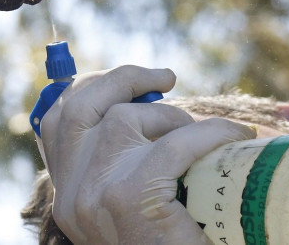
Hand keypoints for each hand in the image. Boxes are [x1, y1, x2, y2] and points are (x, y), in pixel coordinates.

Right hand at [39, 66, 254, 243]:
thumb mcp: (126, 213)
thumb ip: (118, 167)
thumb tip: (141, 106)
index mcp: (66, 196)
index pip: (54, 124)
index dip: (83, 90)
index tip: (121, 81)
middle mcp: (70, 192)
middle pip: (78, 107)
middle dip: (120, 79)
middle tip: (163, 76)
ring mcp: (96, 193)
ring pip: (125, 117)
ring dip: (170, 114)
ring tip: (203, 133)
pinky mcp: (135, 195)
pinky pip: (175, 143)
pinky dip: (210, 133)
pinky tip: (234, 137)